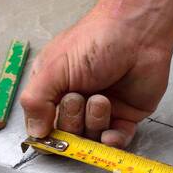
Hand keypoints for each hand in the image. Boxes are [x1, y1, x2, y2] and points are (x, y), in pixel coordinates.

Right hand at [20, 7, 172, 147]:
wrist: (138, 32)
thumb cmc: (95, 40)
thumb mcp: (53, 68)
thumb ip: (36, 101)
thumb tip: (34, 133)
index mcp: (53, 88)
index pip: (41, 124)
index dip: (46, 134)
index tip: (51, 134)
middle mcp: (76, 101)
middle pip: (66, 136)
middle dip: (71, 121)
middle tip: (78, 97)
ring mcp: (102, 110)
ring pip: (91, 138)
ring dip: (94, 122)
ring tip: (102, 98)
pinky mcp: (127, 115)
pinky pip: (117, 141)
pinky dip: (112, 141)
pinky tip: (111, 133)